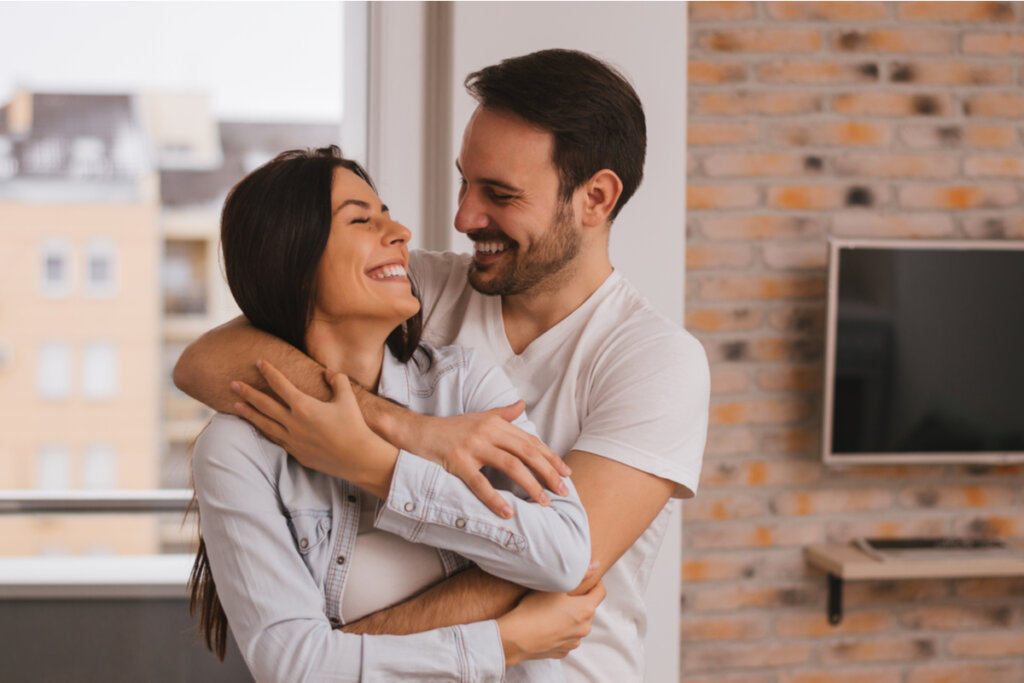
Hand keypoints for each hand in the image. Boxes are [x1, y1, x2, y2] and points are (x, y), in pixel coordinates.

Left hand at [230, 360, 397, 496]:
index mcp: (304, 406)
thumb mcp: (347, 398)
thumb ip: (337, 381)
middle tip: (232, 384)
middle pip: (264, 404)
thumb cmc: (354, 426)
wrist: (358, 458)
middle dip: (247, 392)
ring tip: (235, 405)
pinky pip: (275, 439)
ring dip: (249, 413)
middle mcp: (293, 423)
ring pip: (264, 424)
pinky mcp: (296, 453)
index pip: (280, 385)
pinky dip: (264, 431)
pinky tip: (258, 427)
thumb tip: (328, 371)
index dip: (269, 372)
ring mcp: (292, 440)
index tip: (259, 362)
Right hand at [397, 402, 571, 516]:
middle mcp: (487, 432)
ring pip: (510, 465)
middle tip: (563, 491)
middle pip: (526, 452)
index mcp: (495, 423)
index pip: (530, 441)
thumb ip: (503, 414)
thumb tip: (522, 404)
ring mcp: (472, 446)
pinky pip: (479, 483)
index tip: (566, 473)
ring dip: (530, 485)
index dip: (550, 457)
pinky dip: (495, 499)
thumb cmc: (450, 429)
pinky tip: (508, 512)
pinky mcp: (457, 461)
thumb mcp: (478, 417)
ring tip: (544, 502)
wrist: (416, 432)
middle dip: (548, 472)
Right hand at [496, 581, 605, 665]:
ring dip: (570, 617)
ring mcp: (574, 642)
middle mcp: (584, 628)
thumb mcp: (556, 586)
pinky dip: (561, 631)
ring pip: (577, 624)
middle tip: (562, 594)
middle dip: (579, 601)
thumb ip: (580, 575)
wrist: (516, 638)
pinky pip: (566, 637)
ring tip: (551, 611)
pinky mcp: (563, 652)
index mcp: (586, 610)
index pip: (600, 592)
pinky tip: (546, 626)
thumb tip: (596, 565)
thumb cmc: (534, 609)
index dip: (595, 582)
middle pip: (588, 609)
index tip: (587, 578)